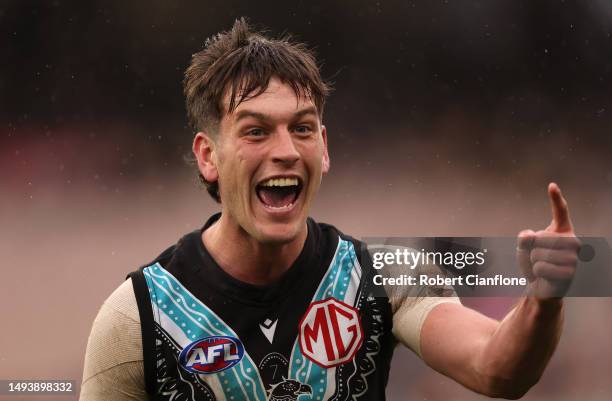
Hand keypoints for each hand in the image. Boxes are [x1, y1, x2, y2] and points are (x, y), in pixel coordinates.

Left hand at [517, 183, 580, 297]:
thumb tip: (531, 235)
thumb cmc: (534, 263)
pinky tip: (546, 276)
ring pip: (539, 254)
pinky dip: (536, 272)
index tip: (551, 186)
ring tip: (542, 267)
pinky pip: (541, 268)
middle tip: (537, 258)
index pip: (560, 212)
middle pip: (541, 237)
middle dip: (531, 249)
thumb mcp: (524, 247)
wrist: (541, 286)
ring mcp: (573, 258)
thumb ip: (524, 237)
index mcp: (562, 231)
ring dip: (533, 262)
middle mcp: (572, 242)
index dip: (556, 199)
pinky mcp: (570, 273)